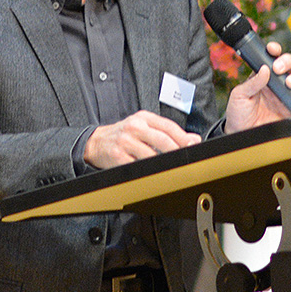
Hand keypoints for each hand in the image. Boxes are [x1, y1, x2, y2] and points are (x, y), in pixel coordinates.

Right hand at [83, 110, 201, 168]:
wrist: (96, 142)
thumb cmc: (124, 135)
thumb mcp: (144, 127)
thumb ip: (168, 132)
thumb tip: (194, 139)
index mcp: (143, 118)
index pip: (168, 126)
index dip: (183, 137)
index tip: (193, 146)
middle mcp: (134, 127)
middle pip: (162, 139)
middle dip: (177, 150)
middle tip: (186, 159)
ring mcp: (125, 141)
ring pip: (151, 154)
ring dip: (164, 163)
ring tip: (172, 168)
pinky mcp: (117, 156)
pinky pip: (137, 166)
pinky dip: (148, 171)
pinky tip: (154, 173)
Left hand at [224, 41, 290, 132]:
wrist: (242, 135)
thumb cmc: (239, 114)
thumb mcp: (239, 95)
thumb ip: (252, 83)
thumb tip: (264, 69)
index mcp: (264, 77)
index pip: (272, 59)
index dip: (275, 51)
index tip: (272, 49)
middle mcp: (278, 84)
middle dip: (287, 62)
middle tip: (279, 69)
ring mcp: (287, 96)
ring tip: (290, 83)